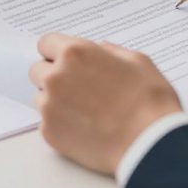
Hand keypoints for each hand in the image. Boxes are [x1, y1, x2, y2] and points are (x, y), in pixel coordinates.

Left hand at [29, 33, 181, 174]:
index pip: (46, 43)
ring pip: (41, 97)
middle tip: (78, 87)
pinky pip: (47, 122)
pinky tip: (86, 128)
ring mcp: (49, 107)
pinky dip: (61, 124)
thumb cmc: (148, 102)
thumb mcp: (137, 61)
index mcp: (74, 54)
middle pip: (38, 70)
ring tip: (86, 111)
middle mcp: (55, 77)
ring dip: (56, 100)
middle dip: (53, 75)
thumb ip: (110, 51)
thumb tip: (101, 51)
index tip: (65, 60)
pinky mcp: (49, 133)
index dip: (57, 52)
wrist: (149, 144)